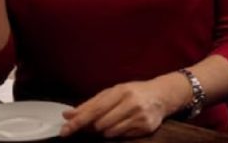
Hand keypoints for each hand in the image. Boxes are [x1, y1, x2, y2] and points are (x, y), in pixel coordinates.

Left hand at [60, 79, 181, 137]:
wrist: (162, 95)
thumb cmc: (133, 92)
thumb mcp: (112, 92)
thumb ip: (90, 104)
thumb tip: (67, 115)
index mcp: (121, 91)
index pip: (94, 110)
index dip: (78, 122)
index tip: (64, 131)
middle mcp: (131, 103)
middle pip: (100, 124)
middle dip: (93, 126)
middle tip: (95, 122)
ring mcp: (139, 116)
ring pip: (109, 133)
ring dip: (105, 130)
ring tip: (114, 119)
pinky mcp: (146, 128)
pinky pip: (122, 137)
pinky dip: (117, 132)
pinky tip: (124, 123)